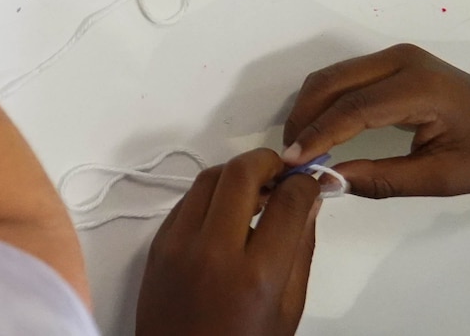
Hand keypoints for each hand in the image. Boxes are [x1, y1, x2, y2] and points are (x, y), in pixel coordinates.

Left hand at [136, 150, 318, 335]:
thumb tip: (310, 203)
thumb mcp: (287, 308)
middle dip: (268, 161)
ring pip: (208, 178)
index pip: (287, 203)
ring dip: (237, 172)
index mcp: (256, 274)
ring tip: (260, 187)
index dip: (305, 183)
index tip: (312, 181)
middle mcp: (213, 251)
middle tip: (284, 171)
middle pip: (240, 173)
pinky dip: (211, 193)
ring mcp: (178, 244)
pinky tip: (229, 207)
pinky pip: (186, 200)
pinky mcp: (157, 243)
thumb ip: (299, 251)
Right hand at [281, 43, 469, 197]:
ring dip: (310, 109)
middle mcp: (401, 62)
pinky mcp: (393, 62)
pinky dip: (325, 102)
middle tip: (290, 156)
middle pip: (331, 83)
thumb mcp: (442, 178)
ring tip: (301, 146)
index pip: (352, 108)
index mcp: (419, 88)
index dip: (317, 136)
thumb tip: (329, 181)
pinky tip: (321, 130)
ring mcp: (396, 57)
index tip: (292, 162)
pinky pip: (345, 78)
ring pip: (332, 77)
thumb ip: (382, 179)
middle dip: (303, 119)